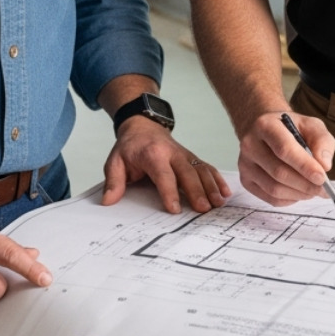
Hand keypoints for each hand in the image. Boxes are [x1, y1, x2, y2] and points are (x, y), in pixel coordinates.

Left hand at [102, 117, 230, 212]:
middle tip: (203, 209)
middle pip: (187, 172)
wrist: (143, 126)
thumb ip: (113, 181)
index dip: (169, 191)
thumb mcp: (115, 161)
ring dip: (211, 186)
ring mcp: (185, 155)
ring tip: (218, 203)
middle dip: (197, 191)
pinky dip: (217, 179)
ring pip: (201, 170)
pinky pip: (207, 167)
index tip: (175, 208)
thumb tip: (109, 201)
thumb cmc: (130, 147)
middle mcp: (172, 153)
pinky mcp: (192, 158)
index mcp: (152, 154)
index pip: (163, 174)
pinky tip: (225, 192)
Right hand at [236, 112, 333, 205]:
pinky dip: (290, 200)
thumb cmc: (291, 128)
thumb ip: (322, 141)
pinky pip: (270, 199)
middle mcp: (250, 144)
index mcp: (265, 125)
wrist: (266, 130)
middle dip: (305, 184)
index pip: (284, 149)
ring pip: (274, 189)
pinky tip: (299, 192)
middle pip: (279, 172)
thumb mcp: (311, 125)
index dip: (304, 166)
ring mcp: (245, 164)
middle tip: (323, 189)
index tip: (322, 178)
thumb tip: (324, 166)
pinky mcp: (246, 180)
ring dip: (299, 194)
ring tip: (313, 190)